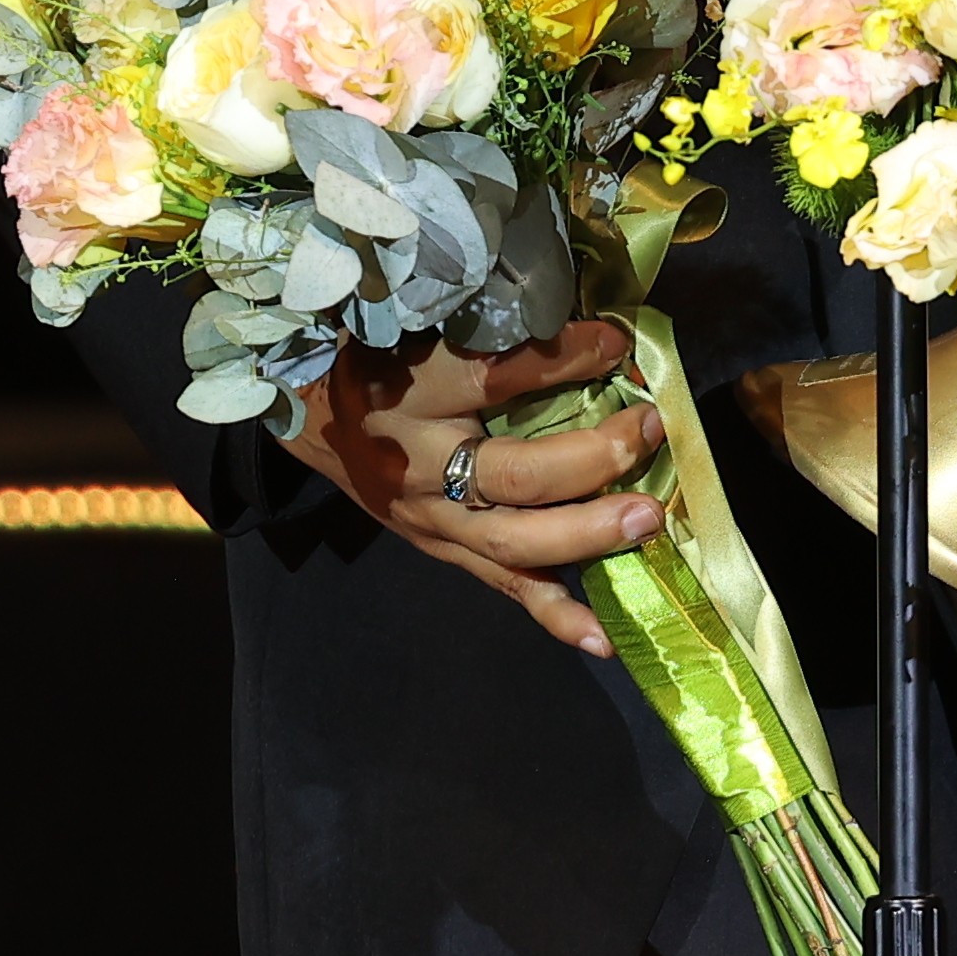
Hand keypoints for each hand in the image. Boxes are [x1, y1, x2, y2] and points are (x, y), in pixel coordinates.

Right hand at [275, 315, 665, 658]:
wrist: (309, 420)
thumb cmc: (373, 358)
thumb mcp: (414, 327)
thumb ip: (486, 324)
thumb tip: (585, 316)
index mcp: (409, 392)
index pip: (492, 377)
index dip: (560, 361)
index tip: (616, 344)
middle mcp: (418, 463)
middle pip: (514, 475)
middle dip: (591, 460)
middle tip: (646, 432)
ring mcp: (431, 519)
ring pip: (514, 541)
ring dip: (587, 534)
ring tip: (646, 519)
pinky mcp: (443, 552)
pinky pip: (504, 587)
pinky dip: (556, 615)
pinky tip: (605, 639)